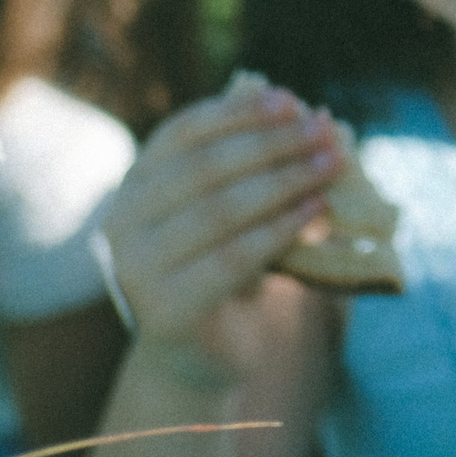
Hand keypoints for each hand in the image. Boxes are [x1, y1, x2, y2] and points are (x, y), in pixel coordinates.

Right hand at [96, 79, 343, 384]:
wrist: (200, 356)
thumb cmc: (225, 269)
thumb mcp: (237, 212)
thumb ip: (257, 169)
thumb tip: (317, 118)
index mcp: (135, 184)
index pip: (183, 132)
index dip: (238, 113)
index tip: (291, 101)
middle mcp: (123, 221)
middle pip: (205, 167)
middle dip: (272, 144)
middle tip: (325, 131)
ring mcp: (137, 268)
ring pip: (220, 210)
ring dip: (284, 182)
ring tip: (332, 166)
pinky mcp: (164, 309)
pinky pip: (231, 259)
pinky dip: (279, 231)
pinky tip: (317, 214)